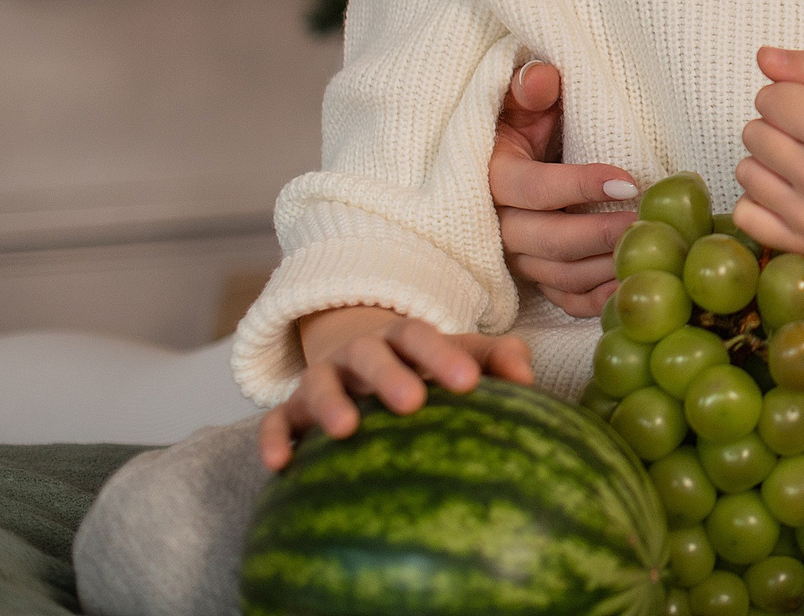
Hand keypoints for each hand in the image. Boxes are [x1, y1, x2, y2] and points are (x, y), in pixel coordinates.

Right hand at [259, 306, 532, 469]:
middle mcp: (360, 353)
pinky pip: (274, 422)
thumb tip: (530, 379)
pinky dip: (273, 439)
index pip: (423, 337)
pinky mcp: (289, 410)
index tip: (471, 383)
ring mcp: (322, 379)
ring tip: (345, 431)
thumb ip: (496, 360)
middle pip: (372, 356)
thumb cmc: (423, 368)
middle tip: (414, 402)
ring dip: (330, 404)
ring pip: (319, 384)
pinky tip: (280, 465)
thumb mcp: (458, 357)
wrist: (357, 362)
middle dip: (391, 376)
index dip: (445, 357)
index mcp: (404, 338)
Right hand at [490, 60, 638, 315]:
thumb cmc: (526, 120)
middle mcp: (497, 224)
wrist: (516, 153)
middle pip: (546, 240)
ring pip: (557, 274)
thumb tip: (543, 80)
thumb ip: (531, 87)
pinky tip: (631, 286)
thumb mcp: (523, 98)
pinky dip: (596, 300)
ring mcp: (515, 256)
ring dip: (603, 267)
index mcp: (491, 176)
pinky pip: (563, 298)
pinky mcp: (534, 277)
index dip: (579, 186)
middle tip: (647, 223)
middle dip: (600, 234)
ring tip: (649, 251)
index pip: (532, 188)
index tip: (630, 183)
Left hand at [732, 47, 803, 262]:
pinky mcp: (803, 244)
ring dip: (767, 161)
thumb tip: (762, 56)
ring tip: (802, 162)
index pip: (770, 98)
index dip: (789, 95)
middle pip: (753, 133)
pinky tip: (789, 191)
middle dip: (777, 126)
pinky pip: (744, 213)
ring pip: (745, 171)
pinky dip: (759, 199)